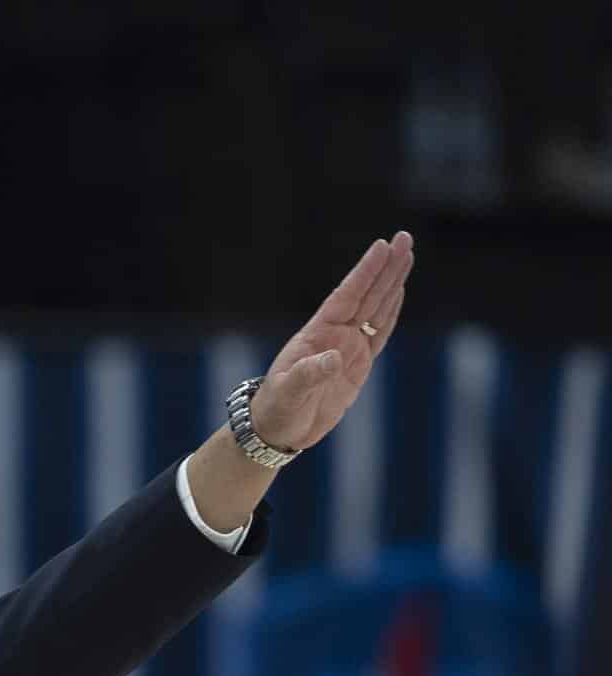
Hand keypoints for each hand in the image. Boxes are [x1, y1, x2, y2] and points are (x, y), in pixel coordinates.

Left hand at [249, 231, 414, 450]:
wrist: (278, 430)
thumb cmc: (277, 409)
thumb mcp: (289, 393)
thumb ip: (310, 374)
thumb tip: (334, 357)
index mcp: (317, 335)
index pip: (347, 297)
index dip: (365, 272)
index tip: (382, 246)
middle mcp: (335, 335)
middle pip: (367, 295)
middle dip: (386, 267)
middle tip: (405, 238)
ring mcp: (347, 348)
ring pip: (376, 308)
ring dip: (392, 283)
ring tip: (407, 255)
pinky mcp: (357, 364)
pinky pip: (378, 333)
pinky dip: (391, 312)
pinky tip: (398, 293)